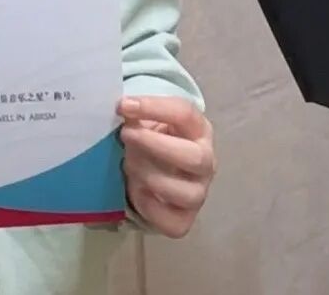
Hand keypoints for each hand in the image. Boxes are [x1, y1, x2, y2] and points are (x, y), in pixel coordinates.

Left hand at [117, 95, 214, 238]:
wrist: (154, 170)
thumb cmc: (152, 137)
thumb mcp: (147, 120)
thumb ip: (137, 114)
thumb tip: (122, 109)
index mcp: (198, 130)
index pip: (185, 114)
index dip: (153, 107)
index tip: (123, 106)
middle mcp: (206, 162)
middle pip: (194, 157)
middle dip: (154, 144)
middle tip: (126, 135)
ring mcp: (198, 193)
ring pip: (185, 193)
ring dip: (149, 175)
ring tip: (128, 163)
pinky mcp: (184, 220)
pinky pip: (171, 221)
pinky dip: (148, 205)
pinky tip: (135, 188)